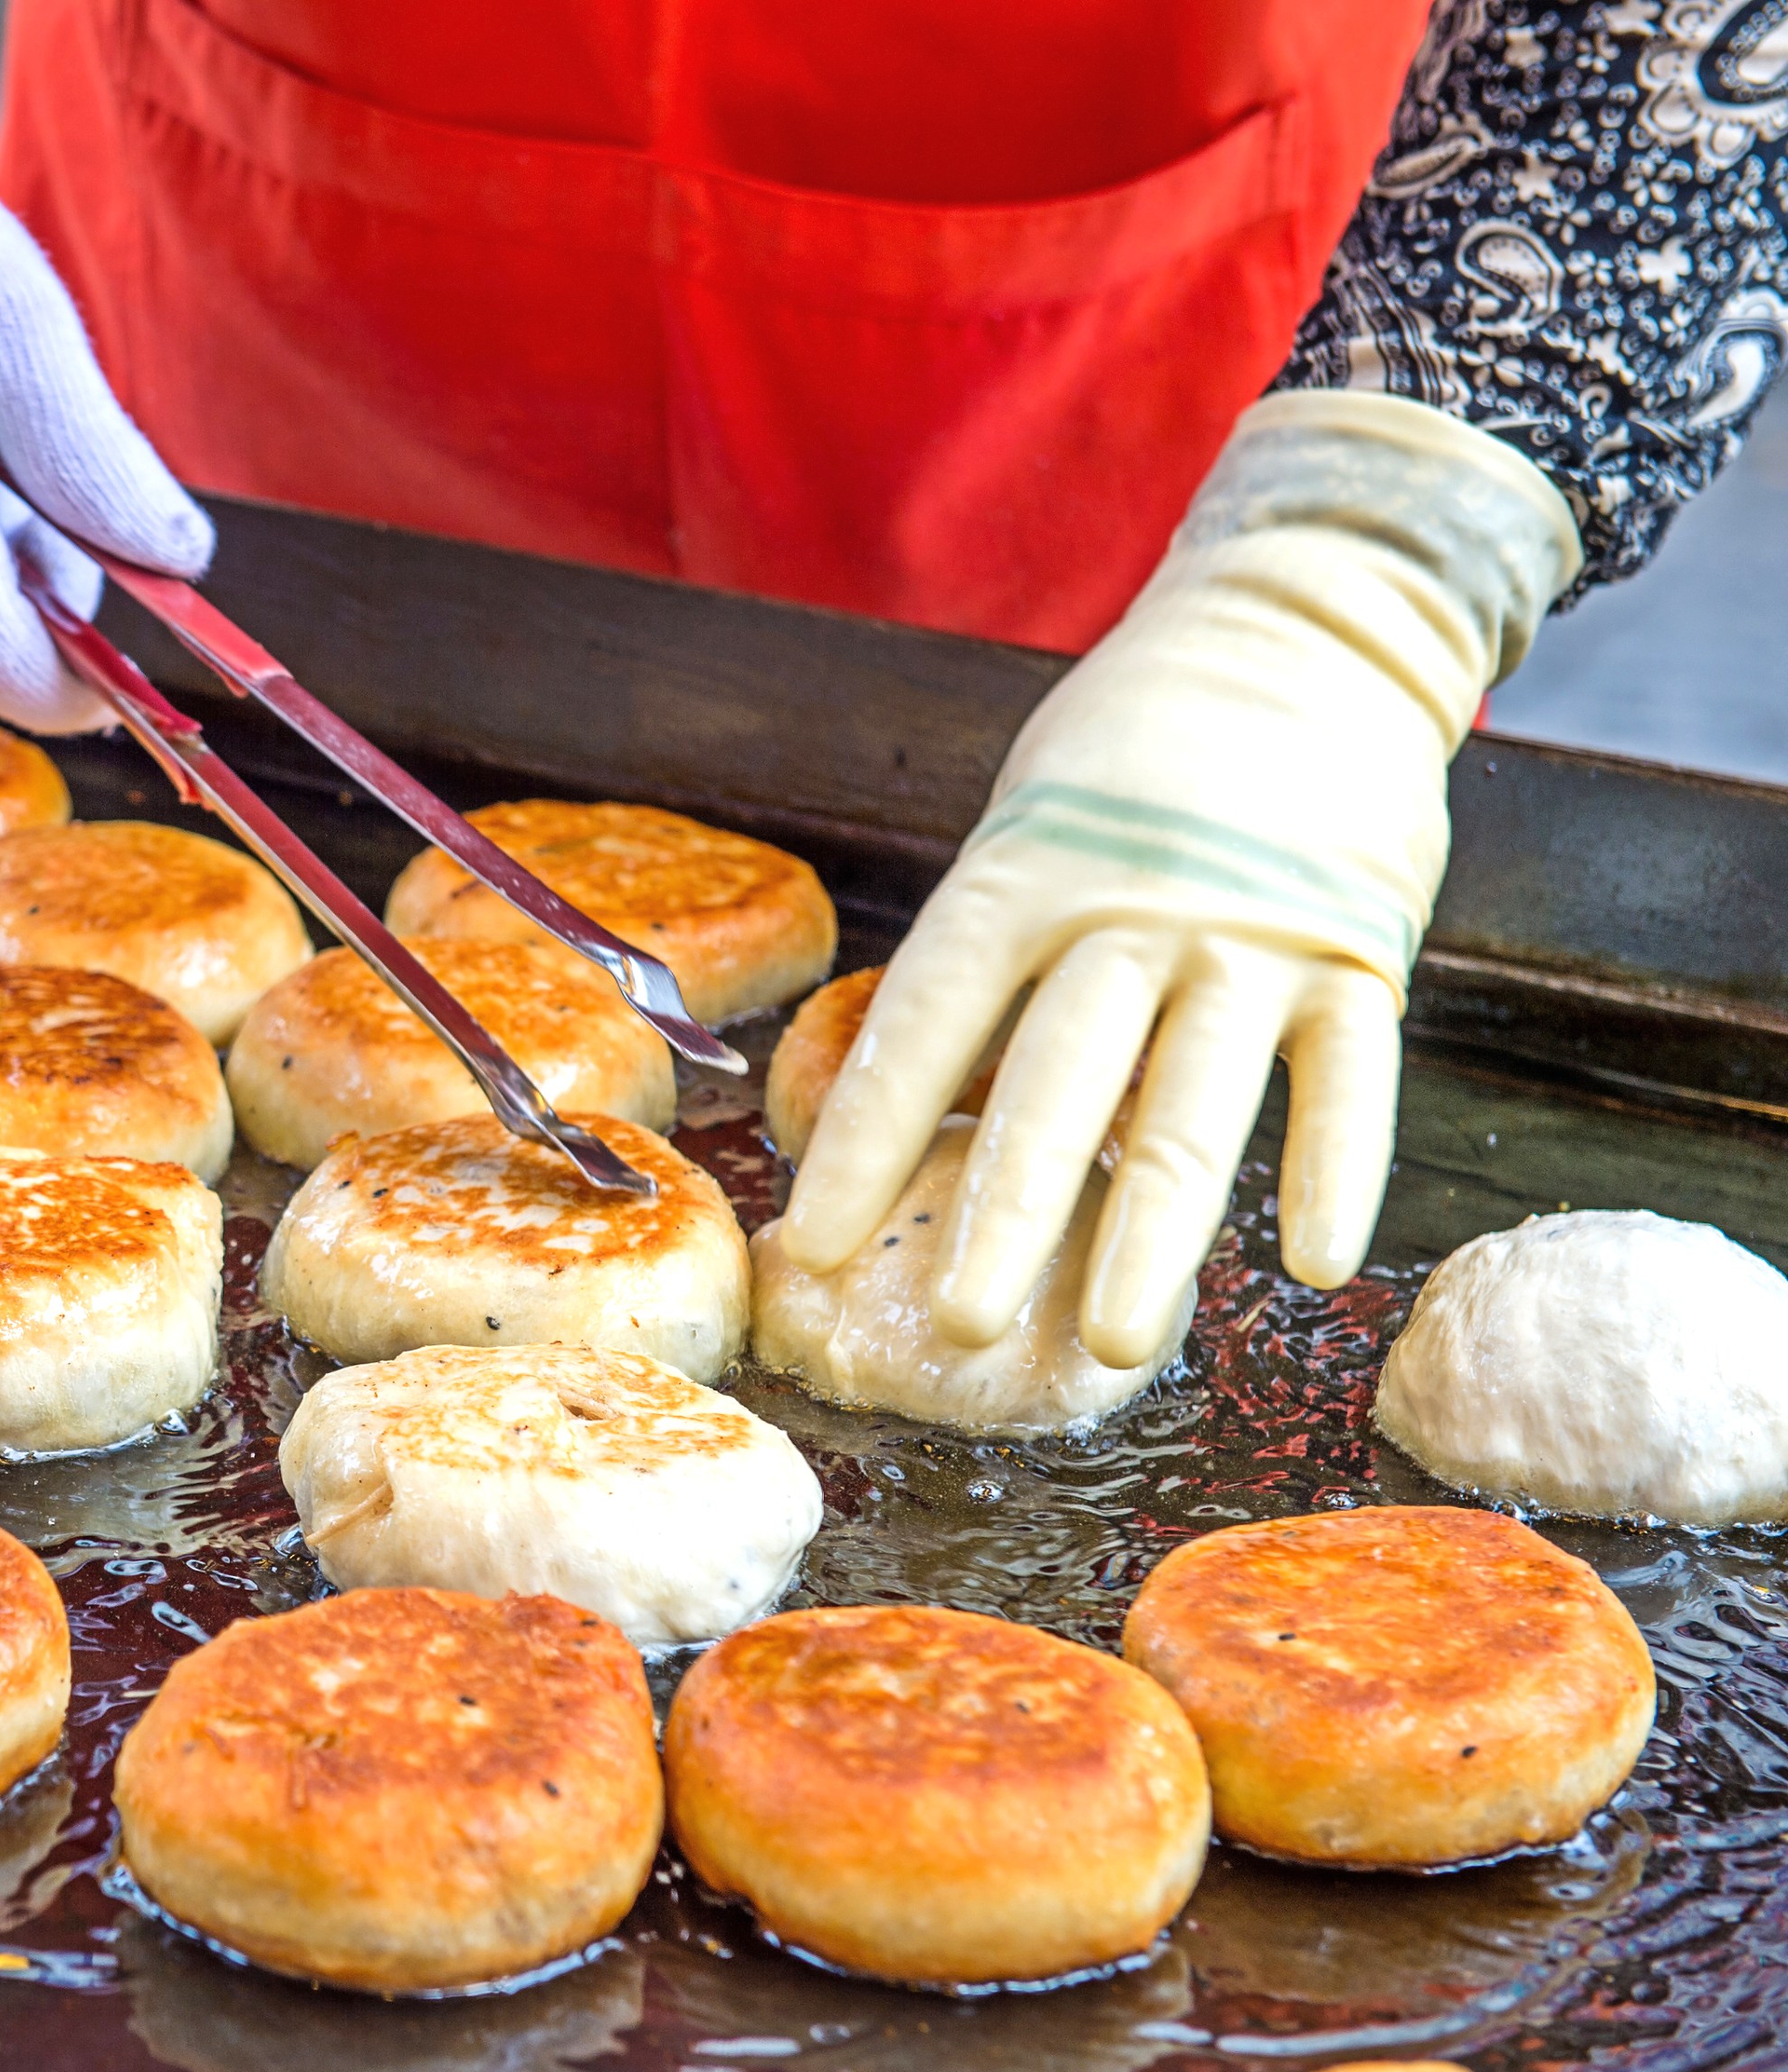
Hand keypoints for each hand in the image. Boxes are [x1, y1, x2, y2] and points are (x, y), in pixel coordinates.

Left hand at [779, 391, 1580, 1366]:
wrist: (1303, 630)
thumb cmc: (1127, 752)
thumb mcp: (1025, 828)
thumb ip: (989, 959)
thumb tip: (919, 1116)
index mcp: (1020, 879)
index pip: (925, 1027)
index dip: (863, 1140)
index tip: (811, 1244)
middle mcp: (1127, 914)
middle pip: (1056, 1086)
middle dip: (1006, 1212)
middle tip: (957, 1326)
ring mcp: (1248, 938)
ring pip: (1193, 1105)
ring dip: (1151, 1232)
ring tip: (1109, 1342)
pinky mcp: (1357, 955)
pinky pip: (1348, 1082)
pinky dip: (1336, 1172)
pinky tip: (1314, 1266)